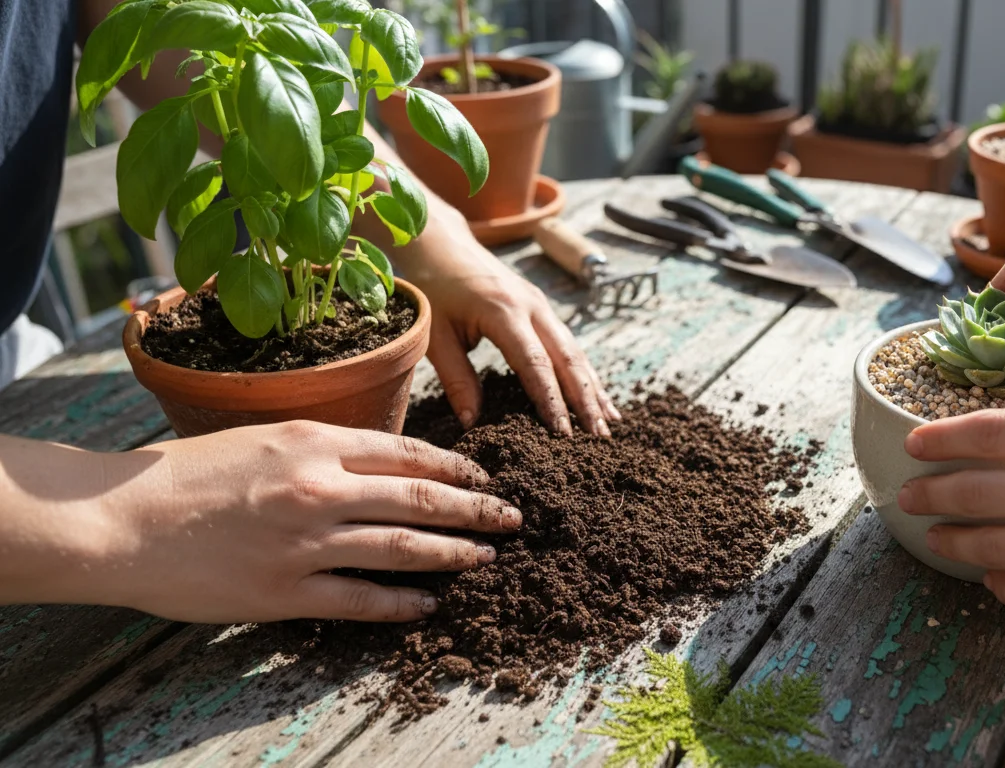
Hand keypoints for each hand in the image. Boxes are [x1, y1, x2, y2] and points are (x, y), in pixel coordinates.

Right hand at [85, 422, 520, 623]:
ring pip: (404, 549)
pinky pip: (362, 599)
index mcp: (314, 442)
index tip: (484, 478)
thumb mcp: (259, 436)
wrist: (120, 518)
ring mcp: (306, 542)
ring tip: (486, 558)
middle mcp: (320, 488)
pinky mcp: (286, 591)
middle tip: (513, 518)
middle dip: (476, 509)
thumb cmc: (183, 474)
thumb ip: (320, 447)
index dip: (457, 468)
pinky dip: (403, 603)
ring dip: (454, 554)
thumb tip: (376, 461)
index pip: (409, 454)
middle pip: (421, 499)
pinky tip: (429, 604)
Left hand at [409, 222, 620, 436]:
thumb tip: (472, 423)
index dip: (551, 401)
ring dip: (592, 388)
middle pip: (567, 359)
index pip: (535, 364)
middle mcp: (532, 306)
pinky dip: (585, 373)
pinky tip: (598, 396)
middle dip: (585, 400)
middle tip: (598, 437)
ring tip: (608, 424)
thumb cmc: (433, 288)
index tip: (562, 435)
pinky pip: (570, 344)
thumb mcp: (435, 335)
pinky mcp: (543, 307)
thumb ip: (456, 379)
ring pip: (575, 352)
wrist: (441, 243)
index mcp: (504, 311)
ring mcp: (542, 304)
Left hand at [898, 408, 1004, 656]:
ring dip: (952, 539)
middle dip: (930, 491)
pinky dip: (1000, 584)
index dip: (943, 436)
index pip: (992, 431)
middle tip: (907, 494)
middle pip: (975, 489)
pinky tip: (992, 579)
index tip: (915, 440)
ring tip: (935, 536)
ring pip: (989, 543)